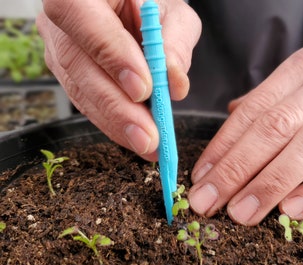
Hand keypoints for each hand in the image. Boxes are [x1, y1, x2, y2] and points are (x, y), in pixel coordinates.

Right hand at [37, 0, 200, 160]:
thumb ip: (175, 43)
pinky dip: (113, 122)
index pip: (82, 17)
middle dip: (116, 107)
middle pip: (78, 65)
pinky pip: (87, 101)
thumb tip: (174, 85)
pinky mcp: (70, 75)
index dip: (110, 55)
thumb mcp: (173, 15)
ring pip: (80, 91)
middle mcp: (60, 22)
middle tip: (147, 136)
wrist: (132, 11)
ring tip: (147, 144)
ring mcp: (59, 49)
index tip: (143, 89)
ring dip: (115, 122)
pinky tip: (135, 137)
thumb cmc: (153, 8)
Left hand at [189, 44, 302, 224]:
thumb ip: (271, 99)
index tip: (200, 177)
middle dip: (235, 169)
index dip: (222, 146)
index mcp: (301, 68)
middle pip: (272, 128)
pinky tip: (290, 209)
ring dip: (269, 183)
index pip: (252, 111)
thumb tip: (232, 111)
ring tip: (240, 213)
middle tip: (207, 201)